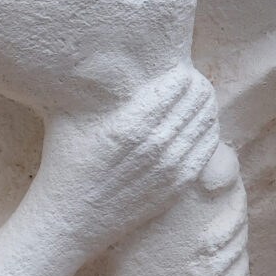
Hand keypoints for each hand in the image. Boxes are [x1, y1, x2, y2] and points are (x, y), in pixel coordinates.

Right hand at [39, 66, 223, 257]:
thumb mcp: (71, 117)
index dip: (184, 72)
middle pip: (198, 102)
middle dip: (198, 87)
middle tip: (192, 81)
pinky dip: (209, 133)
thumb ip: (94, 87)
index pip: (179, 85)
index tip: (178, 68)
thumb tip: (110, 54)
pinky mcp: (177, 187)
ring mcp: (169, 169)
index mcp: (130, 123)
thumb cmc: (66, 163)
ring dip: (206, 108)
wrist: (69, 220)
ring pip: (207, 125)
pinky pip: (207, 151)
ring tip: (198, 100)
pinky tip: (200, 125)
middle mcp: (154, 146)